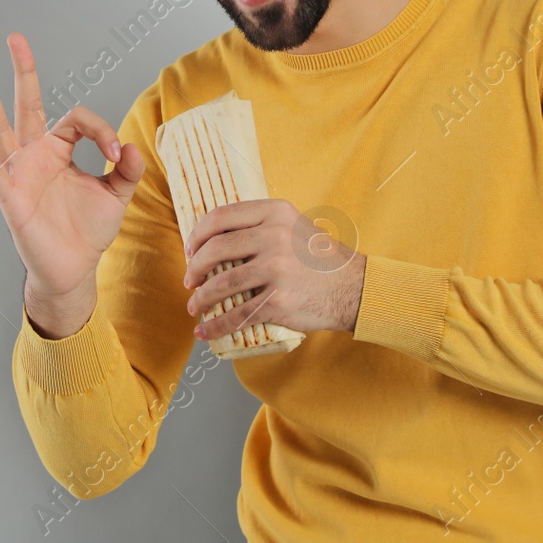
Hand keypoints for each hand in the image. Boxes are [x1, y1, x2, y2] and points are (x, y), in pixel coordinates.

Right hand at [0, 33, 144, 307]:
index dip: (99, 129)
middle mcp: (35, 154)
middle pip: (27, 105)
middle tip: (15, 38)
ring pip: (2, 127)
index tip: (116, 152)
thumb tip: (129, 145)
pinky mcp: (10, 196)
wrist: (73, 269)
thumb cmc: (88, 230)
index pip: (75, 119)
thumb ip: (126, 169)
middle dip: (22, 71)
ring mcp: (19, 172)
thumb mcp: (116, 195)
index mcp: (59, 149)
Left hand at [182, 199, 366, 340]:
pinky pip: (237, 314)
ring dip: (201, 298)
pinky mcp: (278, 300)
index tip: (190, 250)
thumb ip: (260, 224)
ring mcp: (276, 268)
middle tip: (190, 281)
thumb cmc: (318, 258)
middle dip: (195, 268)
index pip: (221, 217)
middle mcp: (274, 236)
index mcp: (275, 212)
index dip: (198, 235)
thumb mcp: (292, 226)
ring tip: (195, 305)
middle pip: (216, 250)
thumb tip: (215, 238)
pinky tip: (205, 331)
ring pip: (222, 283)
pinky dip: (216, 325)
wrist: (353, 287)